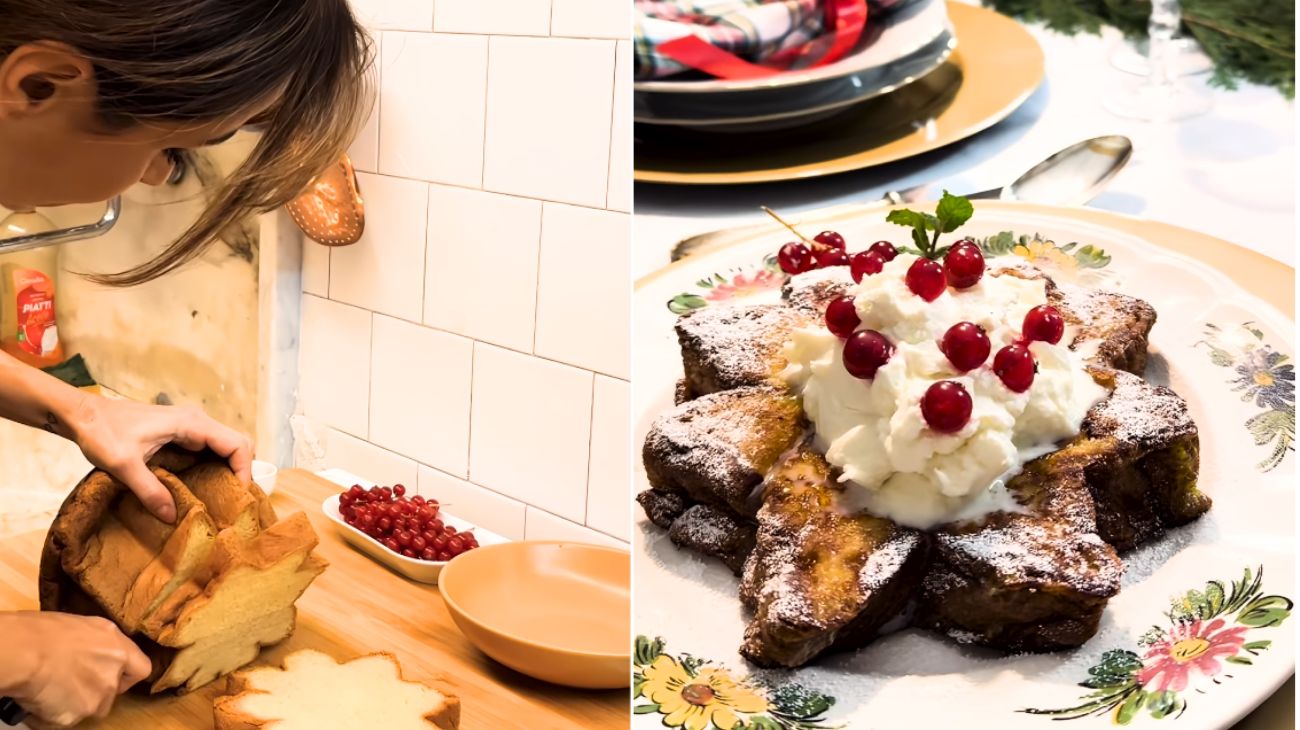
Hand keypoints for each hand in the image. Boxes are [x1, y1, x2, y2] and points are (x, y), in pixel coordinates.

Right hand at [0, 612, 150, 726]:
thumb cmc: (44, 631)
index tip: (114, 676)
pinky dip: (51, 714)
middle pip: (111, 693)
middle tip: (69, 680)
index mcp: (118, 649)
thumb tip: (95, 652)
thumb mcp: (84, 626)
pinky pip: (64, 720)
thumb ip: (100, 643)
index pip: (142, 669)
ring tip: (50, 688)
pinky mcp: (74, 717)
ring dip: (73, 703)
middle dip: (93, 690)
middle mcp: (112, 676)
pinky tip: (38, 699)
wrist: (23, 652)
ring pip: (89, 708)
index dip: (127, 676)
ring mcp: (95, 698)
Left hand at [66, 394, 252, 522]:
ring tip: (220, 498)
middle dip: (240, 471)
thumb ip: (149, 491)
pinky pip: (208, 447)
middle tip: (233, 501)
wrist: (82, 414)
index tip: (238, 497)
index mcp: (191, 424)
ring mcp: (188, 425)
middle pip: (236, 443)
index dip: (244, 470)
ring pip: (223, 445)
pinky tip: (202, 486)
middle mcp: (196, 421)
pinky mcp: (179, 431)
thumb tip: (172, 517)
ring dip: (227, 469)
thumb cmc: (102, 433)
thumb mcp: (123, 465)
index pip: (236, 444)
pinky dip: (213, 465)